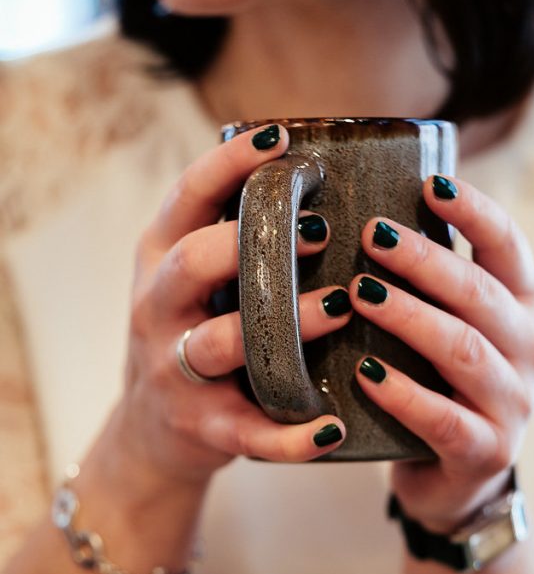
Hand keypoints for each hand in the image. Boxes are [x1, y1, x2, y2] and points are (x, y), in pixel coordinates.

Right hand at [114, 124, 349, 485]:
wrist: (151, 432)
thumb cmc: (192, 335)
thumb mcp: (191, 280)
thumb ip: (234, 239)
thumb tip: (323, 183)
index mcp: (160, 259)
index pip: (187, 197)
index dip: (230, 164)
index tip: (281, 136)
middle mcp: (158, 308)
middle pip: (193, 263)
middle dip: (253, 242)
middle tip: (323, 232)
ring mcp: (175, 370)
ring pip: (223, 342)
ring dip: (286, 325)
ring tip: (341, 308)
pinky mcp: (201, 427)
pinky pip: (248, 432)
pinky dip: (291, 437)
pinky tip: (333, 428)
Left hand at [351, 176, 533, 532]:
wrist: (455, 480)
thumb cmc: (439, 384)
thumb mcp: (446, 327)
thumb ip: (428, 283)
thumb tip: (365, 212)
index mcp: (524, 307)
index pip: (509, 247)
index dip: (474, 212)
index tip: (429, 183)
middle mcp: (531, 350)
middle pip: (481, 295)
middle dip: (426, 262)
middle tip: (373, 236)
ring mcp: (514, 405)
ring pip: (465, 351)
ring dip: (411, 318)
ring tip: (360, 294)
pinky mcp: (486, 452)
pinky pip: (444, 419)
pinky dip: (403, 394)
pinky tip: (365, 374)